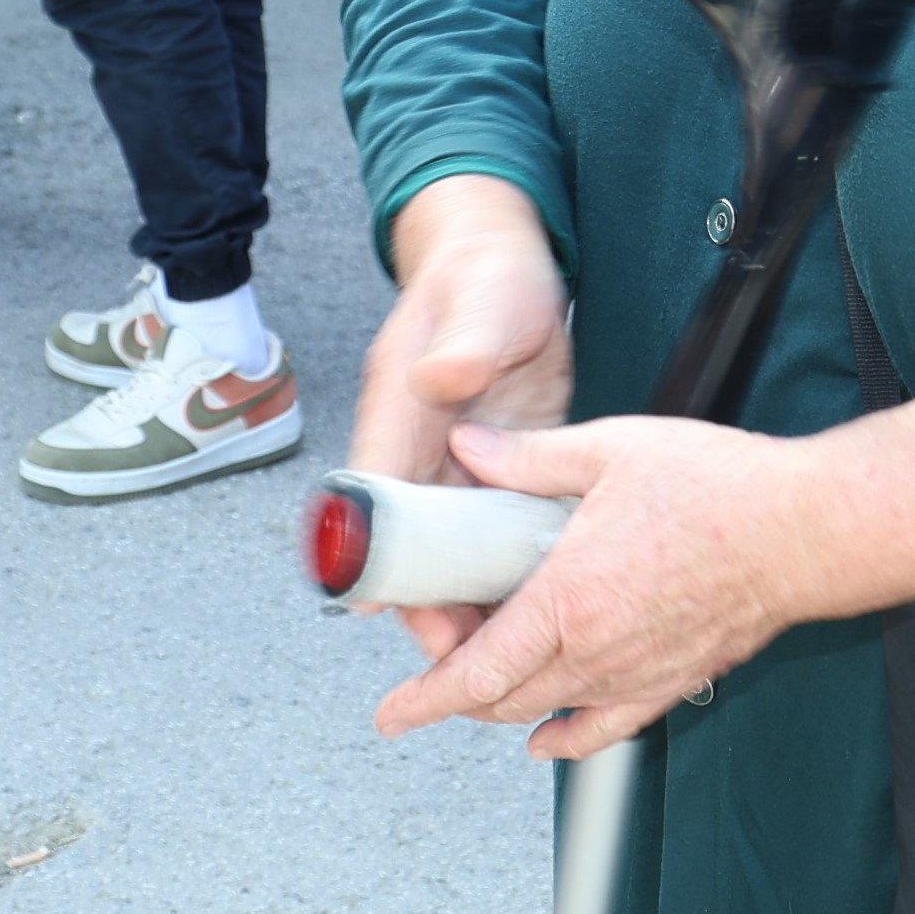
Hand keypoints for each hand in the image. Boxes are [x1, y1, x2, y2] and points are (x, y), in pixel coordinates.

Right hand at [352, 176, 577, 665]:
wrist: (507, 262)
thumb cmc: (483, 277)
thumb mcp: (480, 305)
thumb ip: (463, 345)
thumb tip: (441, 379)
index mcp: (399, 414)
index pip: (372, 502)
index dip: (374, 561)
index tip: (382, 611)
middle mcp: (420, 450)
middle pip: (411, 544)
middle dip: (428, 600)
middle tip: (459, 651)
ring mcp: (459, 463)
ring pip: (453, 549)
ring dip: (470, 596)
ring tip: (503, 646)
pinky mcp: (500, 467)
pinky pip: (497, 531)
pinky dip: (511, 567)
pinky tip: (541, 601)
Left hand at [376, 413, 839, 761]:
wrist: (805, 531)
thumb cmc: (722, 490)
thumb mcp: (612, 450)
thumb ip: (530, 457)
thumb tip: (470, 448)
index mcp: (571, 598)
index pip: (479, 670)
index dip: (426, 698)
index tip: (393, 714)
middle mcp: (598, 650)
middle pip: (503, 700)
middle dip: (458, 693)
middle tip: (437, 663)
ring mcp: (636, 675)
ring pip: (546, 714)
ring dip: (505, 705)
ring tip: (482, 679)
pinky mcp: (672, 682)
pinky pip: (606, 729)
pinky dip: (567, 738)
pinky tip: (547, 737)